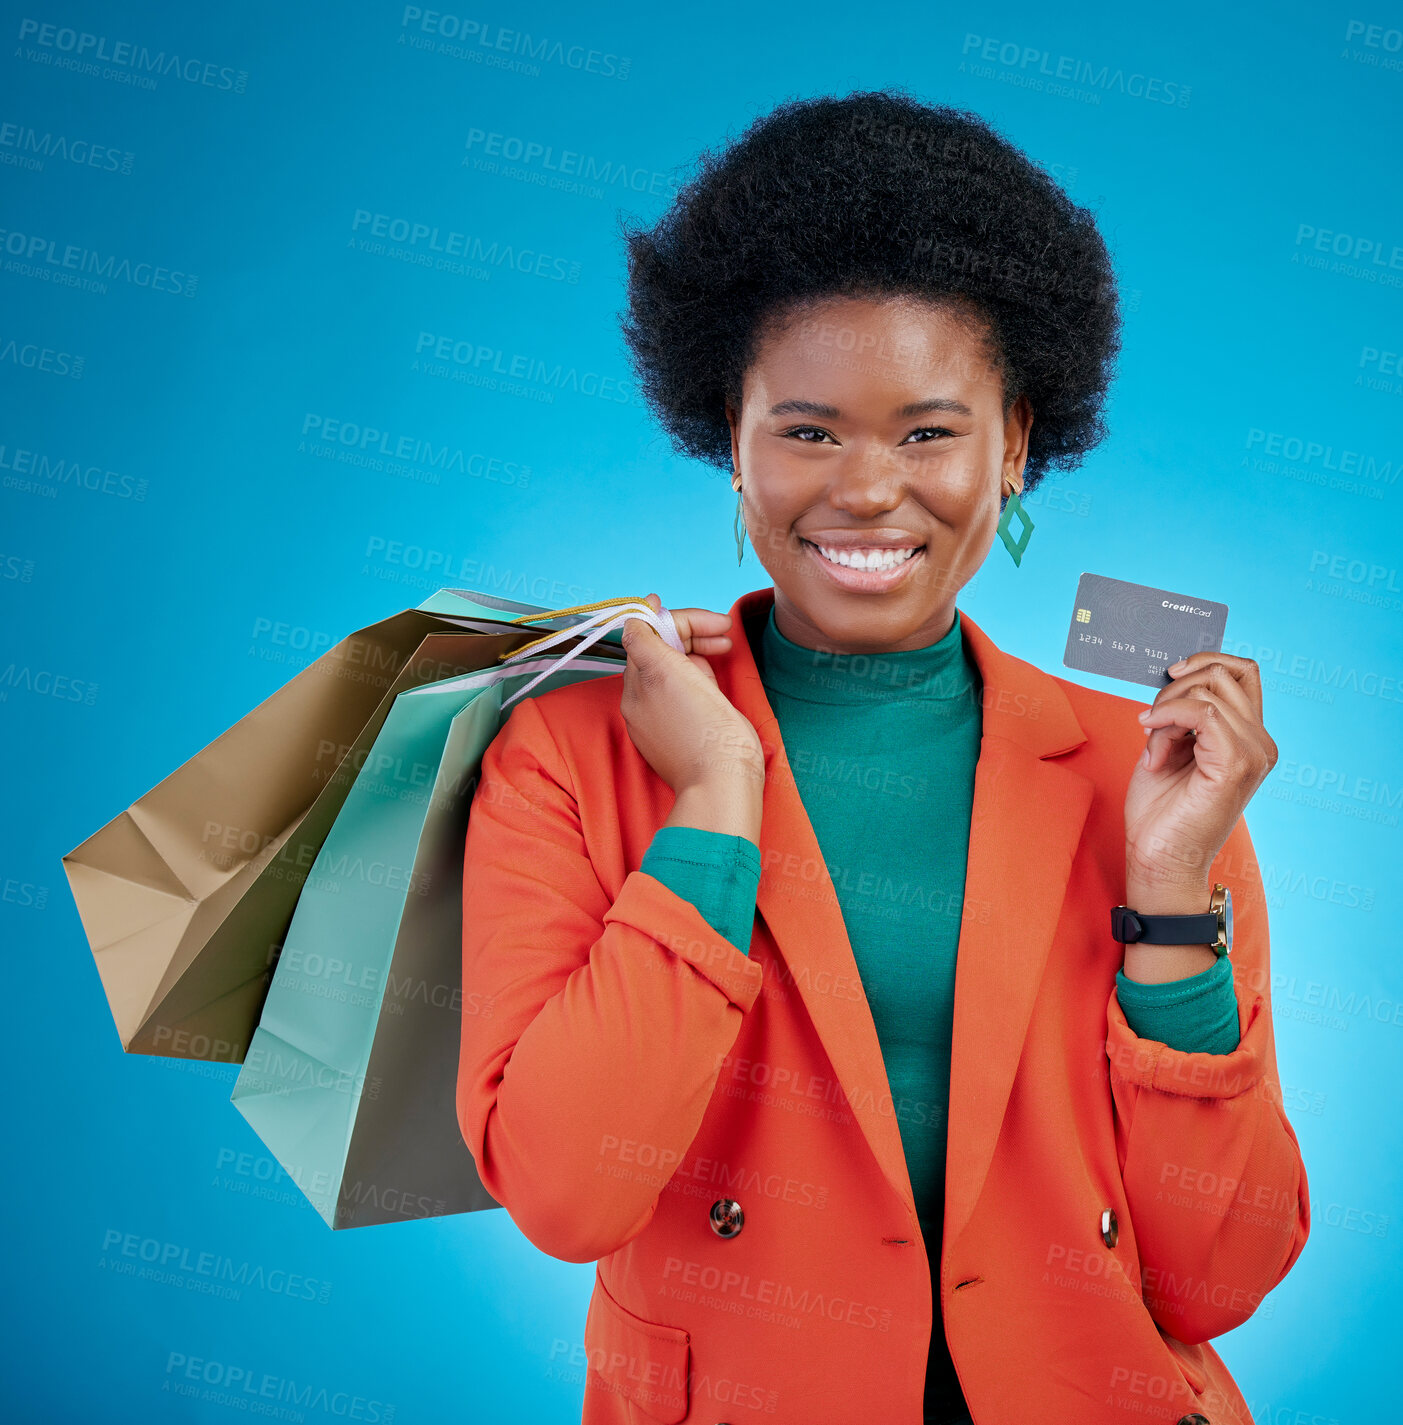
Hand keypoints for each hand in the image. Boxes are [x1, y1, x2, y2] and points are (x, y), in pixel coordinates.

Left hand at [619, 594, 765, 801]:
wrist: (722, 783)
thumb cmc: (709, 732)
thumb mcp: (676, 672)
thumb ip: (648, 639)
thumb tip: (641, 613)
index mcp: (642, 680)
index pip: (651, 631)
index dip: (682, 619)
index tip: (712, 619)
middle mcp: (639, 699)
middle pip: (660, 650)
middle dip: (693, 635)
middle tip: (725, 637)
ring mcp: (651, 719)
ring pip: (669, 671)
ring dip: (695, 656)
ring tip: (722, 657)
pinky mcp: (664, 736)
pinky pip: (674, 696)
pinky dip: (691, 682)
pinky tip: (712, 688)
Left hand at [1124, 649, 1277, 909]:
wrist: (1159, 860)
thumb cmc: (1161, 813)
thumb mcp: (1169, 748)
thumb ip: (1181, 716)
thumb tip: (1176, 680)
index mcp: (1248, 738)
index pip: (1243, 673)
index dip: (1205, 661)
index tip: (1170, 675)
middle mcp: (1260, 744)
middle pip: (1225, 674)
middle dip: (1176, 689)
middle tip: (1151, 722)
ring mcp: (1253, 755)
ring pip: (1208, 693)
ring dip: (1166, 712)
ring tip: (1153, 748)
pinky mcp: (1235, 765)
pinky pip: (1202, 713)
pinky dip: (1167, 717)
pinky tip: (1150, 740)